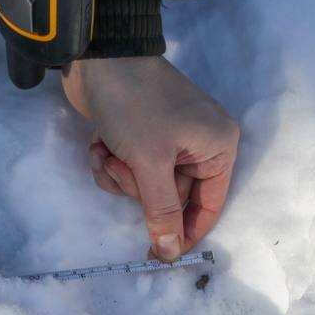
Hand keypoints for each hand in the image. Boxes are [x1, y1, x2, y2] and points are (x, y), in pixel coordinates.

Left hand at [61, 55, 239, 260]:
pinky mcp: (140, 136)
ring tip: (108, 151)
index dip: (184, 232)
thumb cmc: (135, 106)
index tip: (158, 255)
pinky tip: (99, 143)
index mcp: (218, 147)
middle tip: (123, 168)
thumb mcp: (151, 162)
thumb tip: (170, 253)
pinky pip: (129, 169)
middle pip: (171, 198)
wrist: (96, 59)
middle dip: (137, 188)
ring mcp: (169, 140)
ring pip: (143, 187)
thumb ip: (162, 211)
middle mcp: (200, 144)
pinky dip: (110, 161)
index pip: (208, 205)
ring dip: (119, 176)